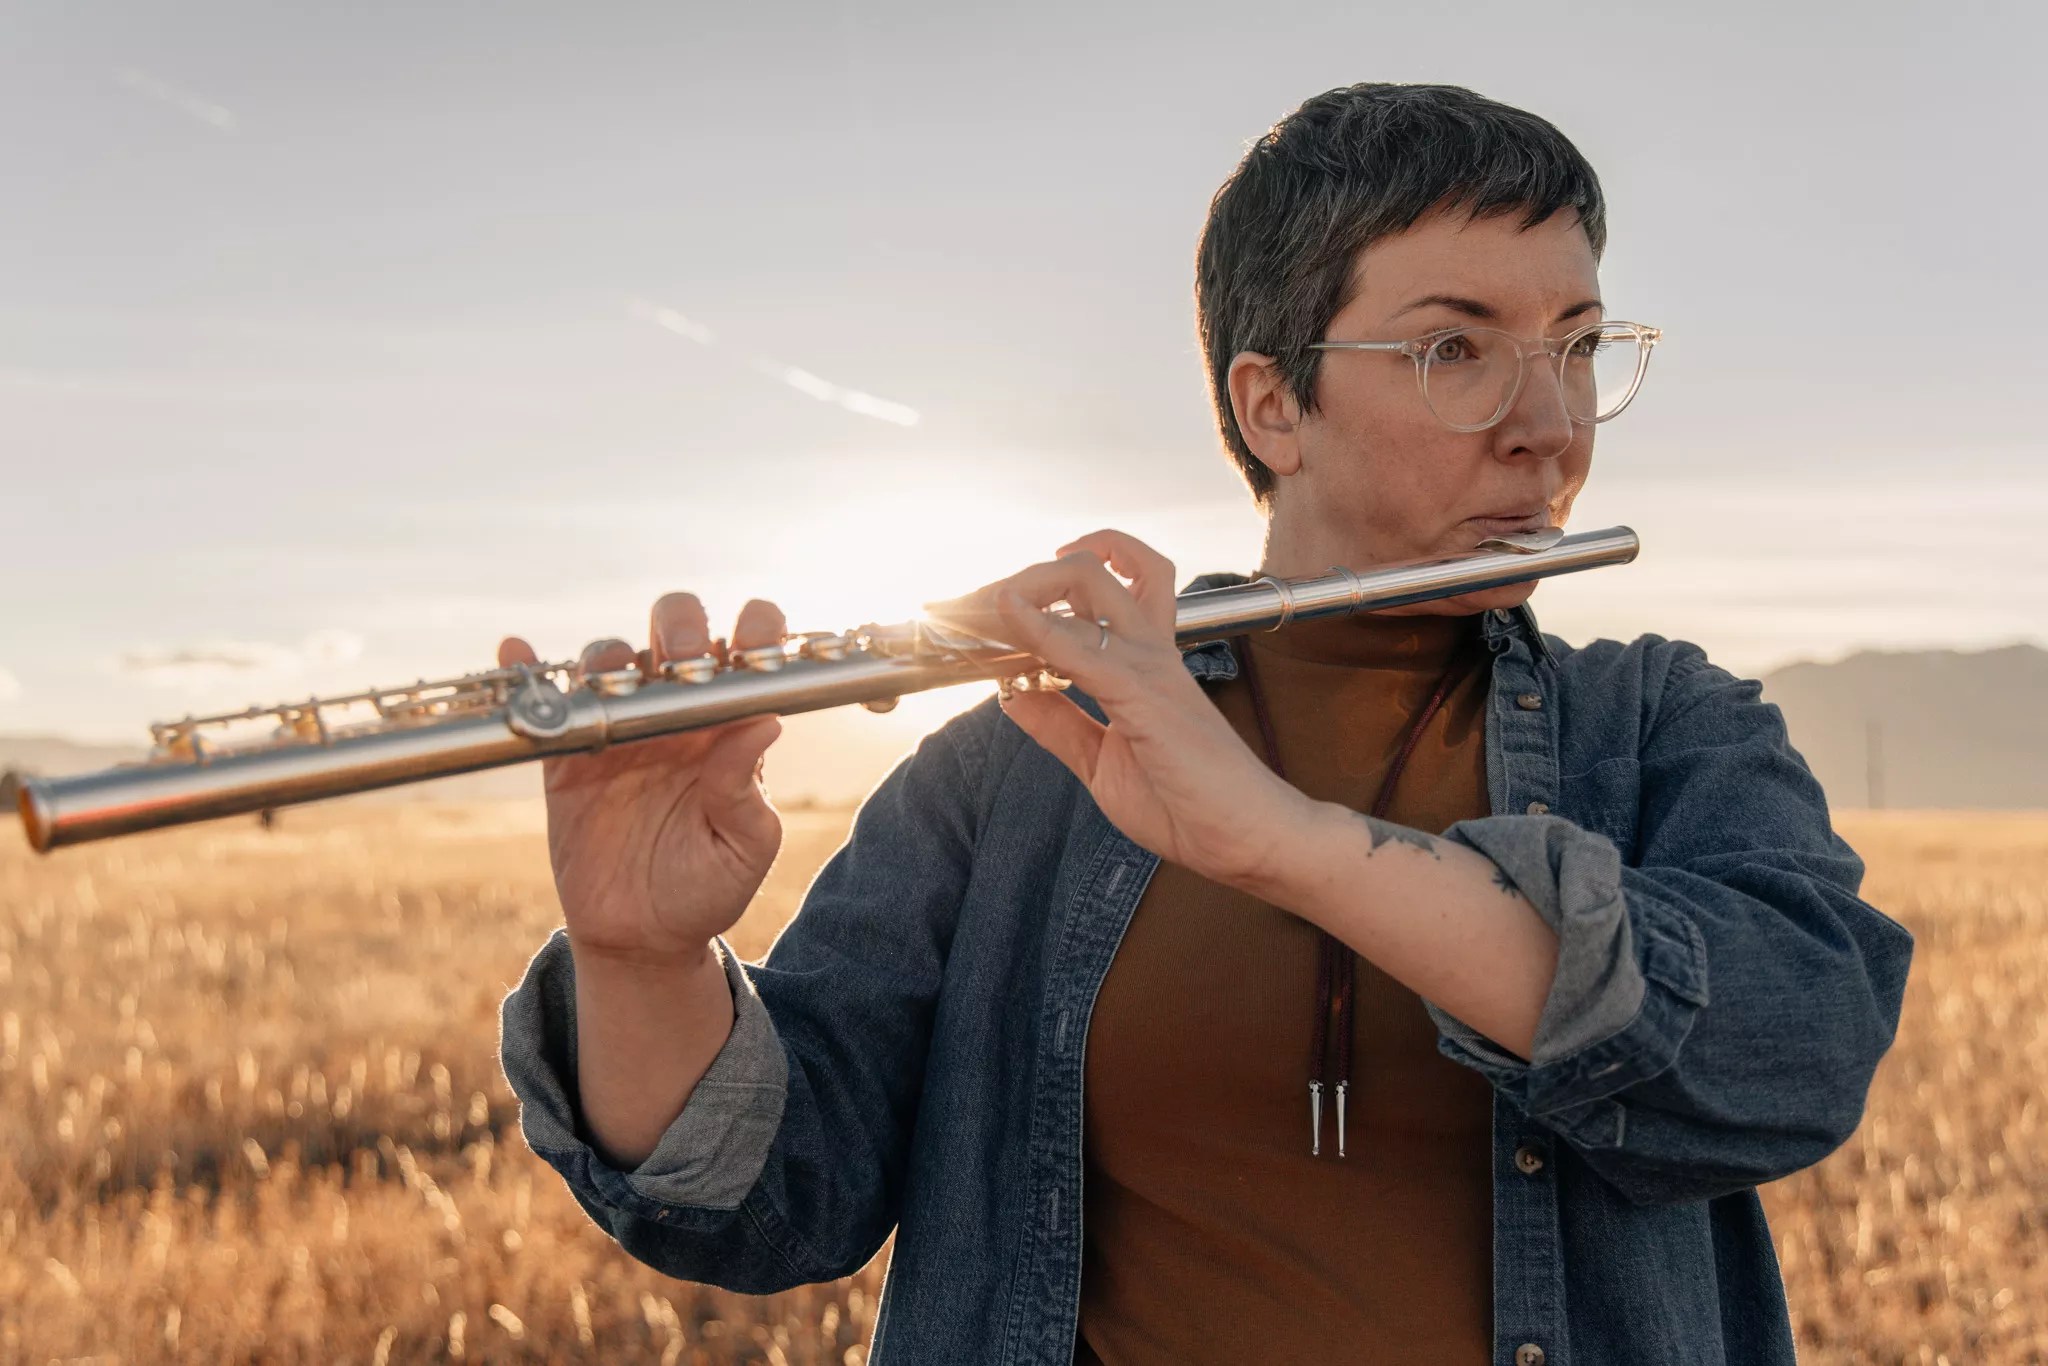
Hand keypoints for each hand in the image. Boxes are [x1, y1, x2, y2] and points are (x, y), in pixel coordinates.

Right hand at [497, 594, 786, 964]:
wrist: (641, 938)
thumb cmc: (708, 889)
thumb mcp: (744, 847)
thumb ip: (745, 789)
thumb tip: (766, 722)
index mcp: (729, 726)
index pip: (749, 656)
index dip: (757, 630)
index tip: (756, 642)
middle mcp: (676, 713)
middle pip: (675, 633)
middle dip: (681, 626)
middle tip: (684, 661)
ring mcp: (619, 728)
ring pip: (611, 658)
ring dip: (611, 655)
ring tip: (613, 681)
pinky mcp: (567, 756)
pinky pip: (546, 701)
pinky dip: (524, 668)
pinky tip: (515, 651)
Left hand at [922, 529, 1308, 889]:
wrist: (1246, 838)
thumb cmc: (1189, 805)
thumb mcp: (1101, 762)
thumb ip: (1059, 725)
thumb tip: (1011, 693)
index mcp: (1145, 664)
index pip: (1098, 595)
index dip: (1043, 593)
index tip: (995, 616)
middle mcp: (1149, 651)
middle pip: (1094, 569)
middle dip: (1031, 574)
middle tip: (984, 605)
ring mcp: (1149, 666)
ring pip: (1090, 583)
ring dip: (1028, 585)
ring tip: (985, 606)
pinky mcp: (1145, 694)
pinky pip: (1083, 648)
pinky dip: (1039, 627)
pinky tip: (1008, 618)